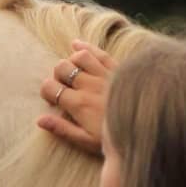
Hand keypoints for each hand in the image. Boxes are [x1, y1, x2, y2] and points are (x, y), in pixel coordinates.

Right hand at [37, 41, 116, 157]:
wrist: (145, 130)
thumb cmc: (112, 138)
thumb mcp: (85, 140)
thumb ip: (62, 129)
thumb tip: (40, 120)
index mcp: (79, 105)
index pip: (51, 88)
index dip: (46, 91)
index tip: (51, 98)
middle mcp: (89, 85)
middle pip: (62, 68)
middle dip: (57, 75)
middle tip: (63, 86)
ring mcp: (103, 74)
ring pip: (78, 56)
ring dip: (71, 61)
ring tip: (73, 72)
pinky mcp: (116, 69)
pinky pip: (98, 52)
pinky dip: (85, 46)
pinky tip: (77, 46)